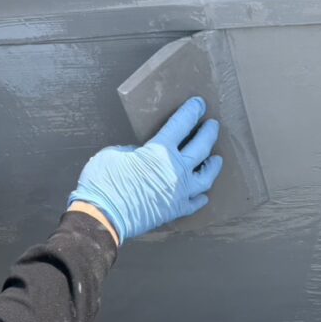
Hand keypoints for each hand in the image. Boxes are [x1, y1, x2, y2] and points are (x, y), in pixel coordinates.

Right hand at [68, 96, 223, 242]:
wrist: (103, 217)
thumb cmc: (104, 184)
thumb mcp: (113, 154)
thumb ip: (132, 151)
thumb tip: (140, 154)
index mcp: (160, 151)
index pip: (181, 125)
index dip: (191, 112)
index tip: (199, 104)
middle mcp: (176, 170)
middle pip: (201, 147)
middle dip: (209, 133)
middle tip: (213, 126)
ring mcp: (180, 192)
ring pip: (206, 176)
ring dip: (213, 165)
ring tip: (216, 159)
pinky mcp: (176, 210)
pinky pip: (195, 203)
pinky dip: (201, 197)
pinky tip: (204, 195)